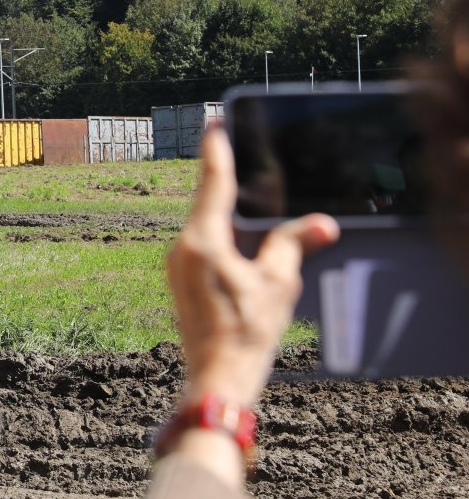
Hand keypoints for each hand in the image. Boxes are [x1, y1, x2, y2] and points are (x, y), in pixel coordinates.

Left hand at [167, 126, 338, 408]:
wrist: (217, 377)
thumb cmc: (246, 332)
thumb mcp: (278, 284)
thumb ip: (294, 245)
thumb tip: (322, 224)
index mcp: (202, 240)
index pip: (213, 183)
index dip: (218, 149)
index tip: (215, 121)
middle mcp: (182, 247)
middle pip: (208, 201)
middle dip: (227, 178)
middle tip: (240, 146)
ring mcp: (177, 264)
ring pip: (205, 224)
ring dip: (228, 210)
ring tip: (251, 191)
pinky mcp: (181, 280)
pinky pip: (203, 243)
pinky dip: (223, 233)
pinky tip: (243, 236)